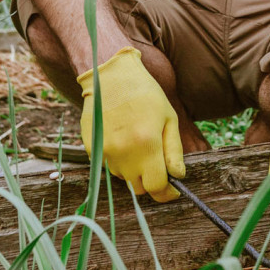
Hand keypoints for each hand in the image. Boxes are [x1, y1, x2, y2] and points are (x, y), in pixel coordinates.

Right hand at [78, 47, 184, 200]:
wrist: (109, 76)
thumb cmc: (144, 94)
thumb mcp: (168, 118)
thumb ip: (173, 151)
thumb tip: (178, 176)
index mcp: (146, 144)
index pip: (156, 187)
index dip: (166, 193)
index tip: (173, 190)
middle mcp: (123, 153)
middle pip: (139, 187)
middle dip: (150, 179)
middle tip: (156, 163)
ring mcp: (104, 152)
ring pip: (123, 177)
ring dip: (133, 169)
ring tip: (137, 142)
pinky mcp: (91, 149)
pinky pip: (109, 166)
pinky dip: (118, 160)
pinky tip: (122, 138)